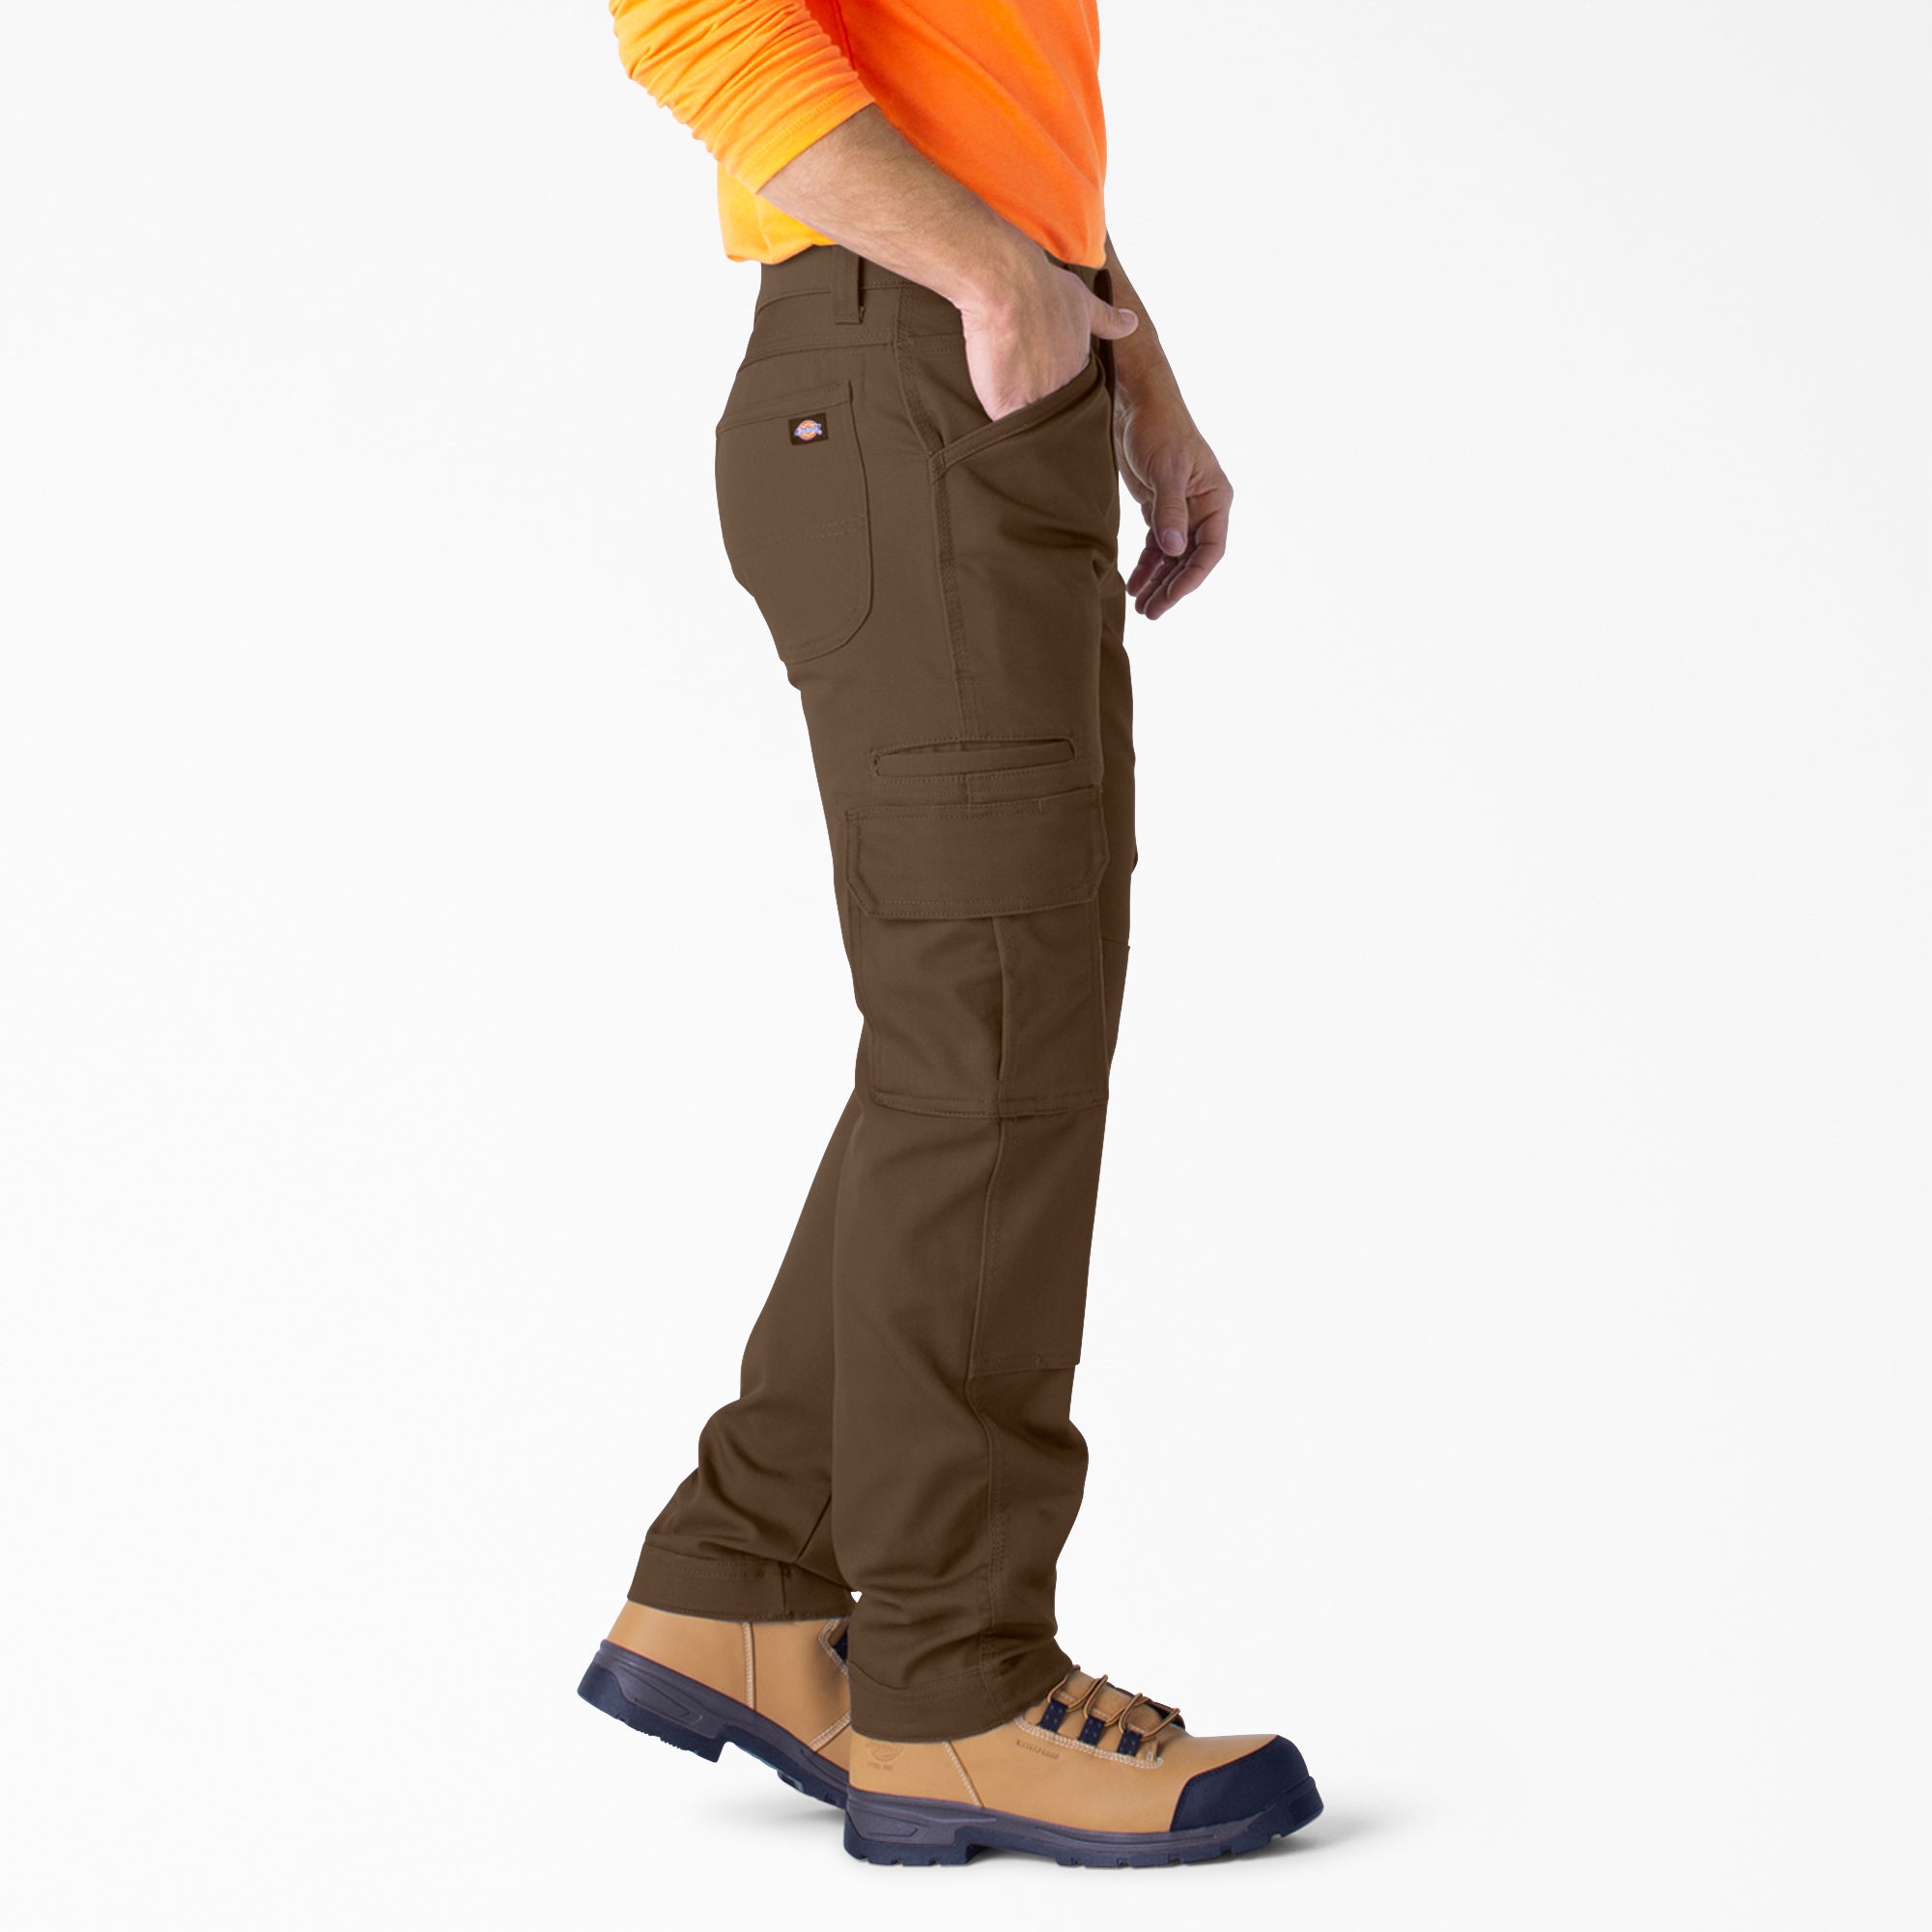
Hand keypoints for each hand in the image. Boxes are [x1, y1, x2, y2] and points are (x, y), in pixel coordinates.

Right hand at [954, 246, 1139, 421]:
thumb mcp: (1083, 301)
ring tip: (1008, 411)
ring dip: (1022, 423)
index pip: (1073, 396)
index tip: (1043, 382)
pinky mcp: (1006, 407)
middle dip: (1043, 412)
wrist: (1006, 283)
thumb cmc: (1042, 287)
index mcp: (1080, 370)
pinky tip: (994, 417)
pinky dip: (1001, 426)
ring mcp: (1035, 401)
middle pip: (1054, 415)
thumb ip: (1108, 319)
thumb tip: (1131, 323)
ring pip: (1031, 425)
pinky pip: (1005, 427)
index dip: (1057, 391)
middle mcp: (1062, 389)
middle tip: (1024, 398)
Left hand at [1116, 375, 1231, 619]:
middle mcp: (1201, 507)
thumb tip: (1173, 550)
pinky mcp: (1158, 507)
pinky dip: (1146, 565)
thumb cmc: (1158, 427)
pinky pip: (1155, 545)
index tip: (1172, 597)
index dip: (1192, 576)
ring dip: (1158, 581)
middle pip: (1190, 558)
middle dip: (1172, 586)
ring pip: (1171, 556)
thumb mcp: (1165, 469)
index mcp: (1215, 498)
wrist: (1135, 402)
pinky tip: (1135, 584)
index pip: (1210, 549)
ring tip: (1141, 607)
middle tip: (1152, 613)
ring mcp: (1180, 509)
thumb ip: (1169, 511)